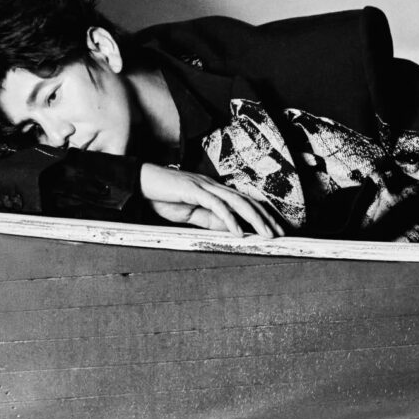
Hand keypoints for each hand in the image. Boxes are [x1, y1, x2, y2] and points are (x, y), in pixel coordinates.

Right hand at [140, 164, 283, 237]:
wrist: (139, 183)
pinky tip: (238, 232)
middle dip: (266, 218)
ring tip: (267, 234)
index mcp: (214, 191)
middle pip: (246, 201)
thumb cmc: (163, 197)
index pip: (244, 202)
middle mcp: (213, 186)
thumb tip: (229, 229)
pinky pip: (216, 205)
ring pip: (237, 202)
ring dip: (254, 219)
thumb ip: (209, 219)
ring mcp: (204, 186)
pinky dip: (229, 219)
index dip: (262, 215)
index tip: (275, 230)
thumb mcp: (190, 213)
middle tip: (279, 234)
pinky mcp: (193, 190)